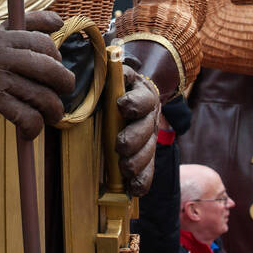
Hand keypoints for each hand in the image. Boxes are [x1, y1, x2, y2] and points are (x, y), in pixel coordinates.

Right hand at [0, 10, 72, 138]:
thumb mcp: (2, 27)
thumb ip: (32, 21)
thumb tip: (60, 21)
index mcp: (12, 37)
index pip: (48, 45)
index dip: (57, 58)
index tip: (54, 67)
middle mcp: (9, 56)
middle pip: (53, 71)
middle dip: (65, 84)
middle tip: (62, 92)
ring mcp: (2, 78)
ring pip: (43, 97)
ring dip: (54, 111)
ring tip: (52, 115)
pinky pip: (25, 117)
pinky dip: (33, 127)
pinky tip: (29, 131)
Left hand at [115, 64, 159, 196]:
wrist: (137, 96)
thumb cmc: (120, 86)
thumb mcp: (118, 75)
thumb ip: (112, 73)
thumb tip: (102, 63)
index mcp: (143, 95)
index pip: (144, 99)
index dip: (134, 103)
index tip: (121, 105)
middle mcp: (150, 117)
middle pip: (147, 129)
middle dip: (134, 138)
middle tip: (120, 146)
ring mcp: (151, 137)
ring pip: (149, 151)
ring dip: (138, 162)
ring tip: (125, 168)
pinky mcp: (147, 155)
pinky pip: (149, 170)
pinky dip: (143, 181)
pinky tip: (135, 189)